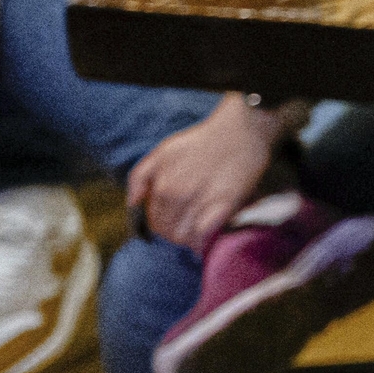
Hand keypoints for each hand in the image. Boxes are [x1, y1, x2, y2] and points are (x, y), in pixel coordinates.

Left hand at [123, 98, 281, 251]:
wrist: (240, 131)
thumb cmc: (201, 141)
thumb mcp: (162, 152)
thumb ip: (140, 177)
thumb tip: (133, 204)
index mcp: (161, 186)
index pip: (154, 223)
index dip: (164, 226)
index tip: (175, 222)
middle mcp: (177, 196)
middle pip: (169, 233)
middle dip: (176, 234)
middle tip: (189, 227)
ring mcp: (200, 201)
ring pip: (185, 238)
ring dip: (190, 240)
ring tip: (199, 232)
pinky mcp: (224, 205)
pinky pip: (205, 235)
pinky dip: (203, 242)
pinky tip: (207, 240)